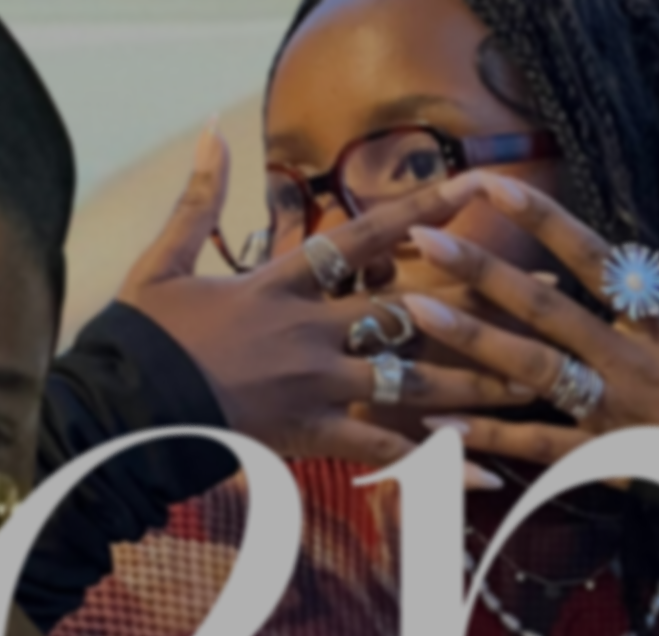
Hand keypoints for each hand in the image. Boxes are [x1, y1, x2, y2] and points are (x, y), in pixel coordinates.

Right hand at [119, 127, 523, 469]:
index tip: (475, 190)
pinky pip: (384, 451)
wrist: (114, 409)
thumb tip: (210, 135)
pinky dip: (436, 465)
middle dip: (481, 303)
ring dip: (480, 384)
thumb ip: (196, 201)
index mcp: (278, 285)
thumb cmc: (135, 340)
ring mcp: (313, 385)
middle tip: (544, 298)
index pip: (361, 238)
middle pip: (409, 311)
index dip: (421, 211)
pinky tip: (484, 477)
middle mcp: (309, 331)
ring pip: (412, 379)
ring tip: (538, 386)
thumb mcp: (161, 263)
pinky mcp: (307, 436)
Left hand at [398, 173, 658, 465]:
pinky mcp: (603, 459)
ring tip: (416, 312)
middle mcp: (626, 360)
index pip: (592, 257)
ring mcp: (610, 410)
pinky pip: (536, 447)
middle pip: (543, 306)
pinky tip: (435, 424)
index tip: (492, 186)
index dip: (541, 219)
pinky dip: (488, 436)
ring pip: (529, 369)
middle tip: (423, 237)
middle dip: (481, 269)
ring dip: (470, 339)